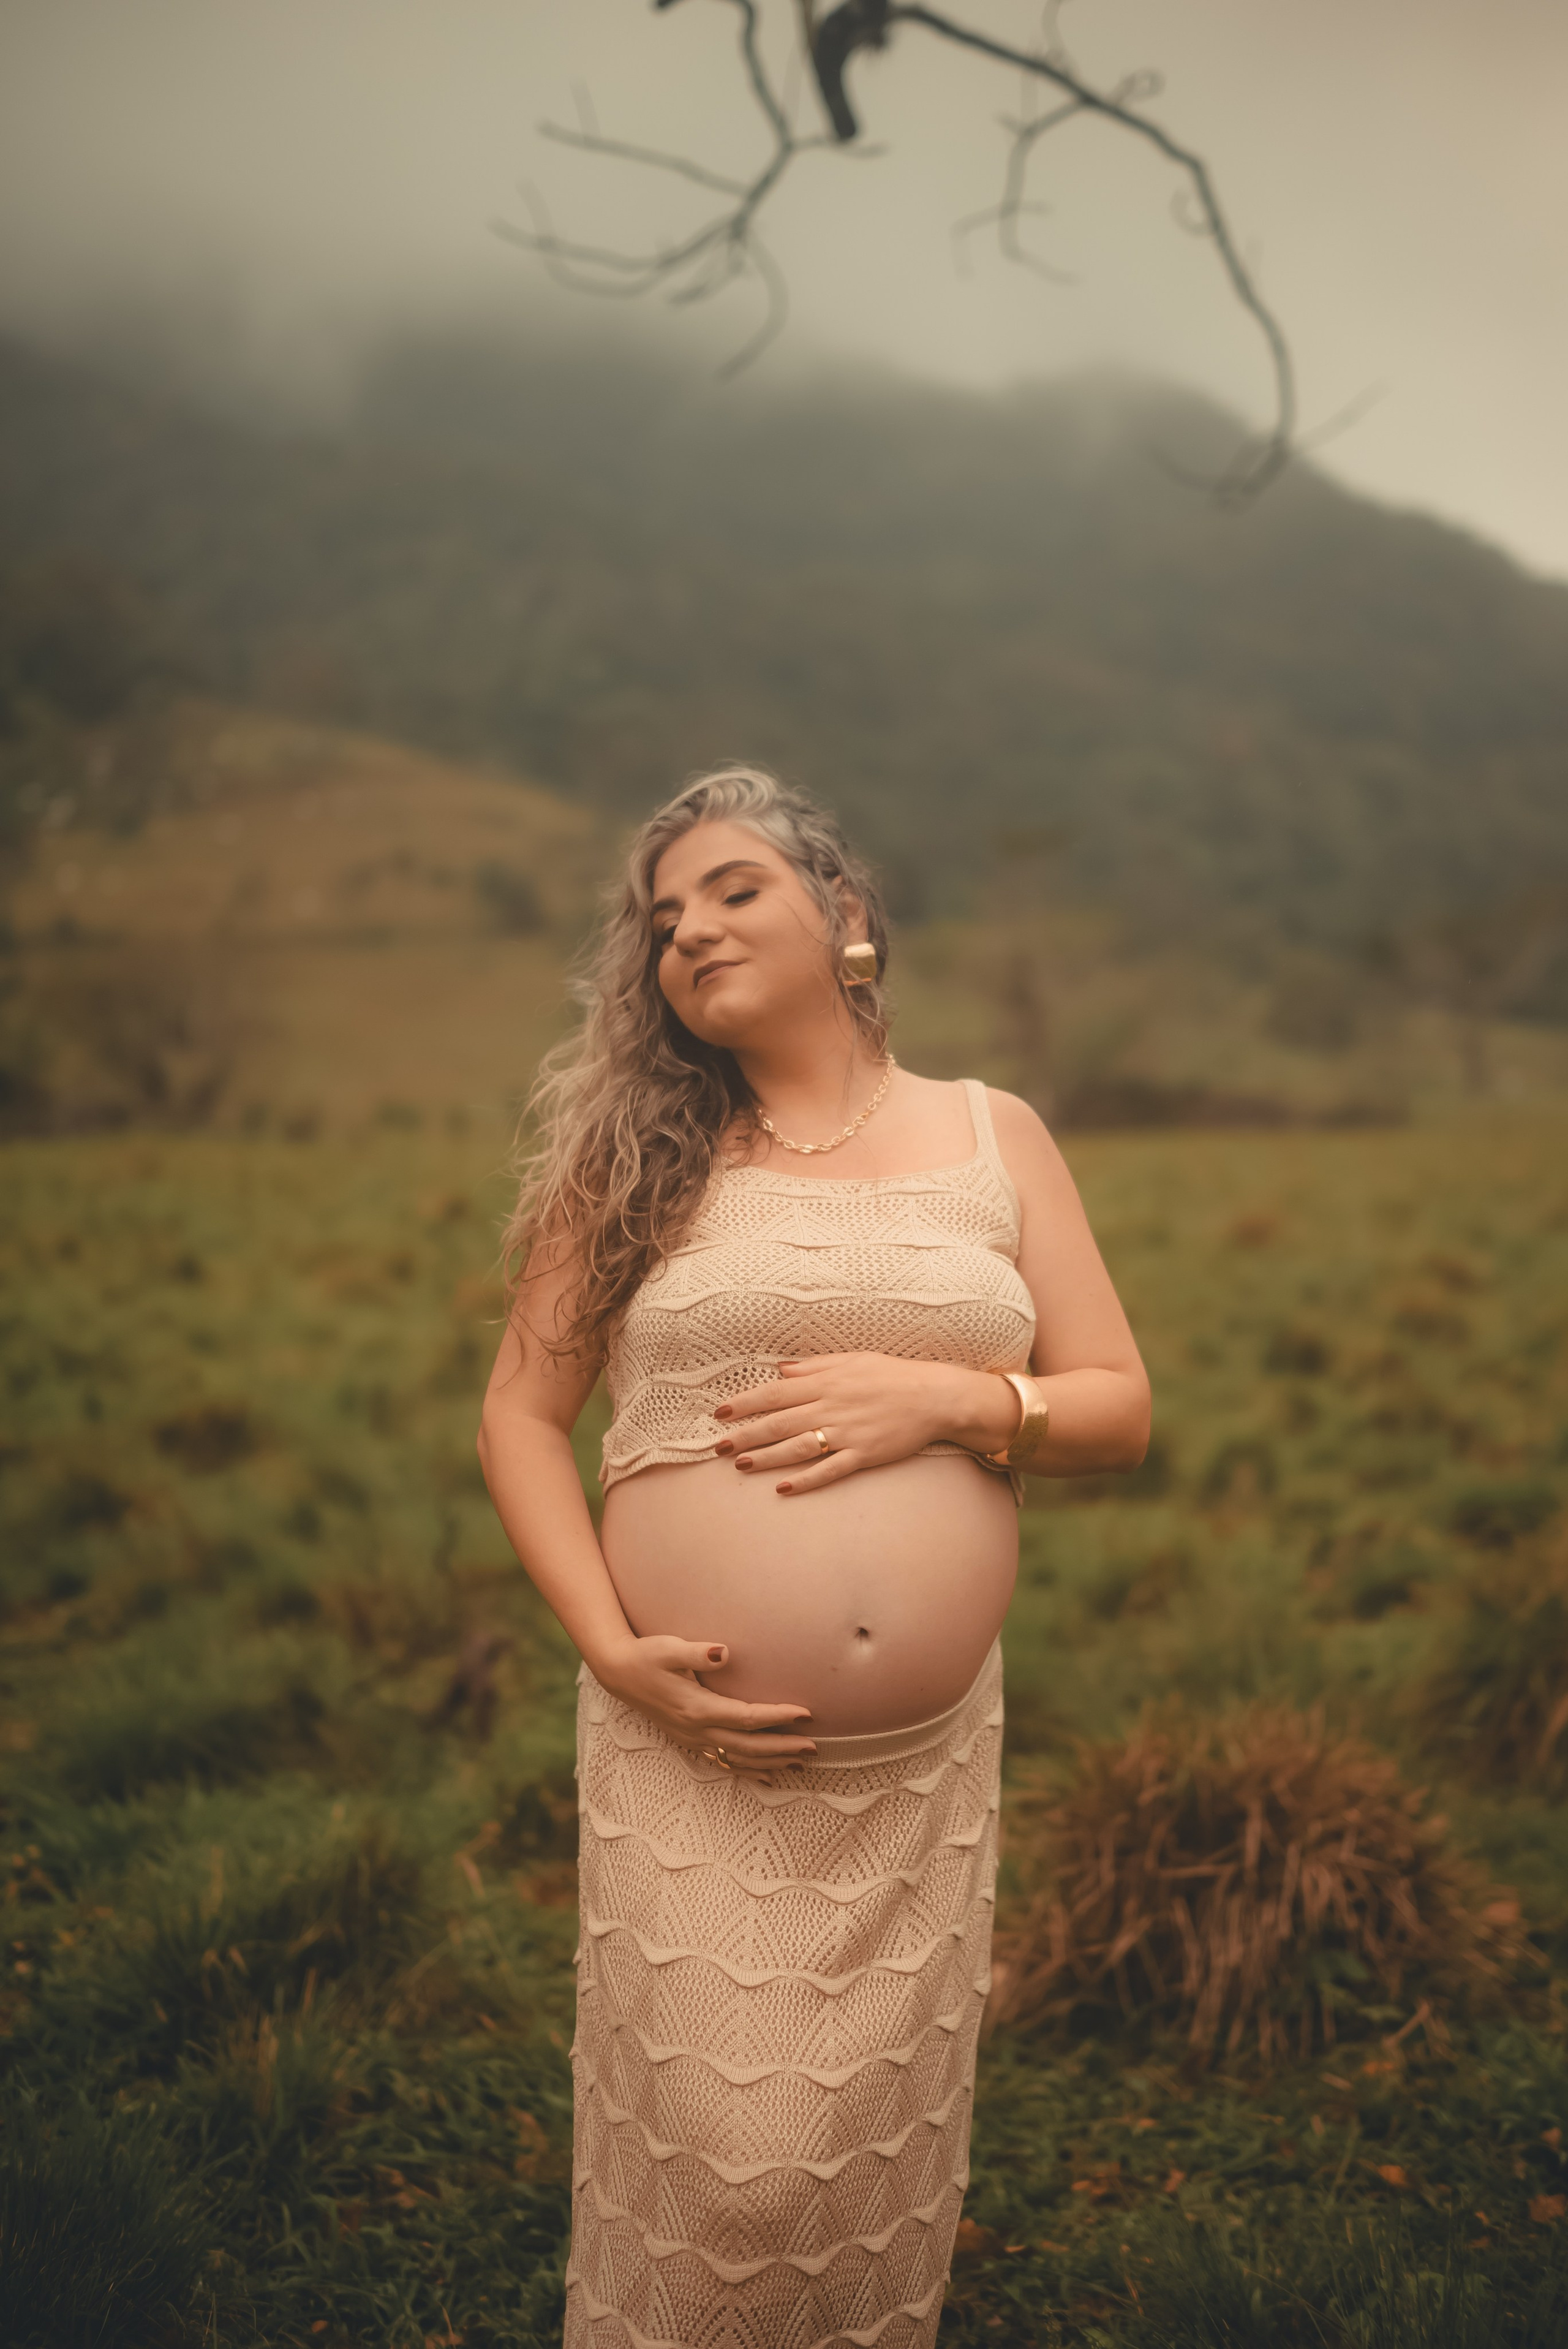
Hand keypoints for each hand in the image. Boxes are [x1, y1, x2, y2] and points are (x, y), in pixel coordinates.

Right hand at [592, 1634, 816, 1779]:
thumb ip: (697, 1652)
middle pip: (748, 1746)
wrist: (619, 1672)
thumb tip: (723, 1651)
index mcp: (697, 1707)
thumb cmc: (647, 1655)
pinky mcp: (690, 1740)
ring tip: (801, 1764)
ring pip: (738, 1759)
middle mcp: (697, 1729)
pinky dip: (749, 1771)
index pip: (747, 1716)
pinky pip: (725, 1763)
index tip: (806, 1713)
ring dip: (771, 1762)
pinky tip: (768, 1777)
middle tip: (814, 1747)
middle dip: (782, 1748)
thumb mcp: (669, 1648)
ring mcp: (693, 1739)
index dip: (778, 1716)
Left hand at [714, 1353, 1018, 1492]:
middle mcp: (831, 1407)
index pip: (775, 1393)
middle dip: (746, 1434)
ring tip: (741, 1464)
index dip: (745, 1403)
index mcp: (825, 1382)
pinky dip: (805, 1480)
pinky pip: (829, 1470)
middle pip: (779, 1422)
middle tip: (718, 1446)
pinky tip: (783, 1488)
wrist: (934, 1396)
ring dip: (767, 1457)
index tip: (720, 1412)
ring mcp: (847, 1433)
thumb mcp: (852, 1359)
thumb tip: (780, 1369)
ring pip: (797, 1447)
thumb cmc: (892, 1375)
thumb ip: (813, 1366)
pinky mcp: (863, 1454)